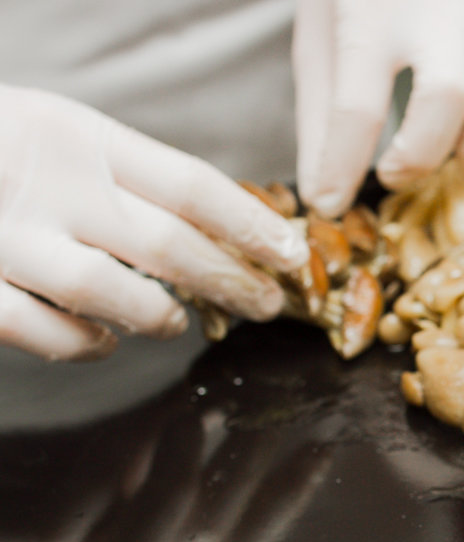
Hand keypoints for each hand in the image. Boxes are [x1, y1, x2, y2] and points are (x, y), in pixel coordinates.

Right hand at [0, 84, 309, 361]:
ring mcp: (4, 238)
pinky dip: (84, 344)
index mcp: (76, 136)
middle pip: (168, 242)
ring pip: (110, 291)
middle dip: (231, 280)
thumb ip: (125, 175)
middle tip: (267, 303)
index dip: (251, 224)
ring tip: (176, 323)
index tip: (292, 252)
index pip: (190, 185)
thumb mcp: (55, 132)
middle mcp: (47, 185)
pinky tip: (105, 340)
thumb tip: (221, 228)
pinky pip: (42, 330)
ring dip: (159, 316)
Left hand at [293, 0, 463, 216]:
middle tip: (399, 172)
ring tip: (462, 149)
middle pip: (445, 95)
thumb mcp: (320, 45)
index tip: (332, 201)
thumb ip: (322, 121)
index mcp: (367, 13)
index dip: (342, 168)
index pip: (357, 107)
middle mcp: (433, 3)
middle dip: (423, 153)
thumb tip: (324, 196)